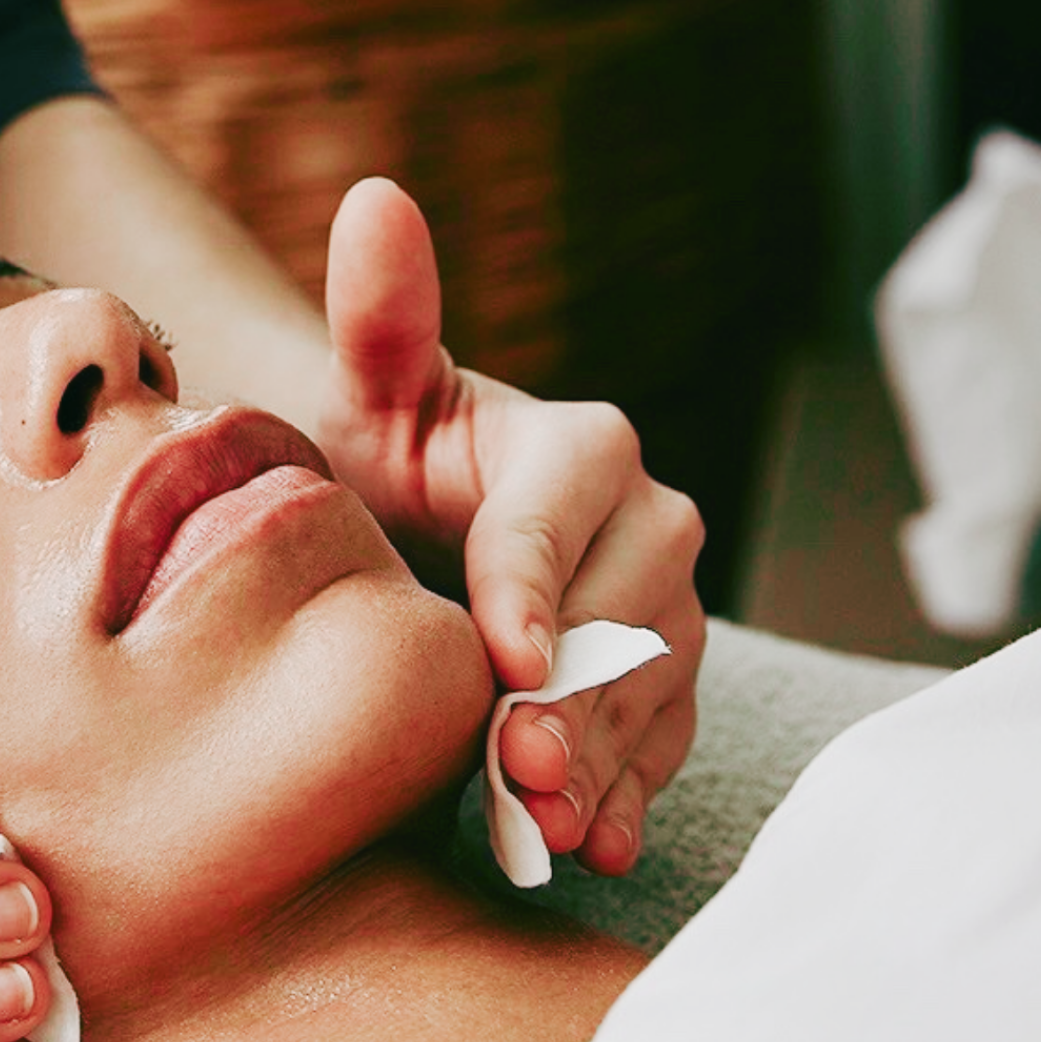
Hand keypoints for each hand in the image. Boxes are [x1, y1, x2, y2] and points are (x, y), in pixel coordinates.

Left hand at [314, 177, 705, 874]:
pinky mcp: (665, 686)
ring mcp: (668, 613)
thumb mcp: (372, 395)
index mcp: (583, 449)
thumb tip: (376, 199)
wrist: (418, 537)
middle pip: (625, 620)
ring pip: (651, 692)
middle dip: (571, 697)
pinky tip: (593, 842)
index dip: (533, 588)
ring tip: (547, 825)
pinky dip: (628, 796)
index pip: (559, 520)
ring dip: (601, 763)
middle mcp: (651, 525)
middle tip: (515, 767)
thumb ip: (382, 316)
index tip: (503, 657)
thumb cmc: (388, 462)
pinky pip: (663, 743)